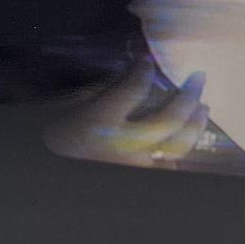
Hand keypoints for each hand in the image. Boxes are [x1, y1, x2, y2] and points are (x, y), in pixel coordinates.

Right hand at [44, 67, 209, 168]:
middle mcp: (120, 150)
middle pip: (168, 121)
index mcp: (98, 125)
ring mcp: (132, 170)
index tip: (150, 60)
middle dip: (188, 96)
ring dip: (194, 126)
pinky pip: (168, 168)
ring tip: (203, 107)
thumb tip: (138, 69)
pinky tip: (187, 137)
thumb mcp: (74, 107)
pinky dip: (180, 151)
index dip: (144, 71)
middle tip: (199, 77)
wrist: (41, 179)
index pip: (132, 90)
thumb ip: (108, 90)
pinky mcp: (138, 183)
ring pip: (176, 149)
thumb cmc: (52, 138)